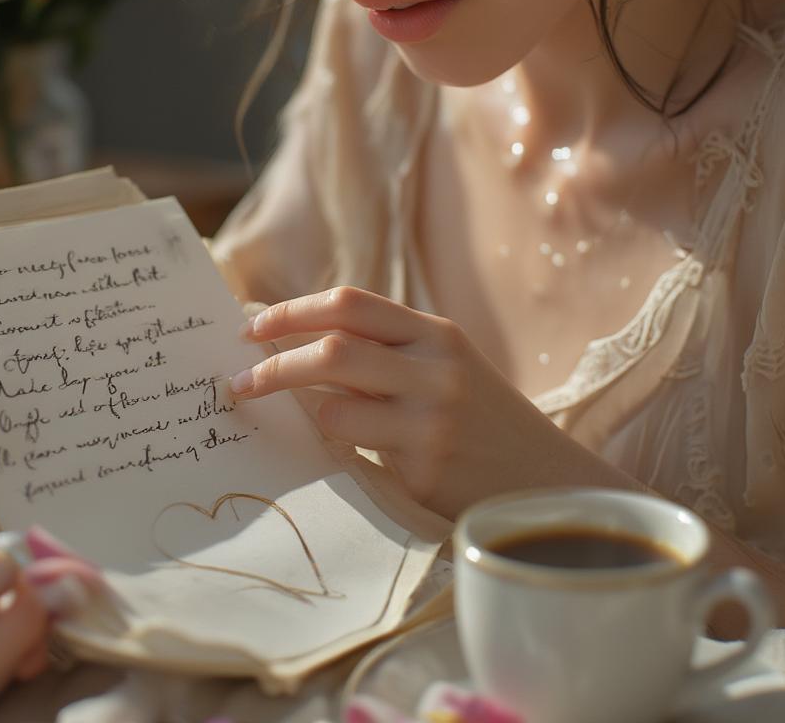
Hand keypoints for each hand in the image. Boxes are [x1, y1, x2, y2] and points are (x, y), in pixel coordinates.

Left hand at [230, 286, 564, 518]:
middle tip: (239, 377)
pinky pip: (353, 445)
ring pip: (334, 399)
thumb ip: (386, 350)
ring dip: (298, 407)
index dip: (292, 310)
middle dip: (274, 360)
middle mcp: (436, 365)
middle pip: (333, 347)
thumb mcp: (446, 367)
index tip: (250, 324)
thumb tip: (297, 340)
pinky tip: (332, 445)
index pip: (349, 303)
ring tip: (286, 414)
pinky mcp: (426, 465)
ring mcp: (432, 416)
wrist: (546, 481)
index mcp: (436, 332)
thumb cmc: (481, 421)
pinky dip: (330, 439)